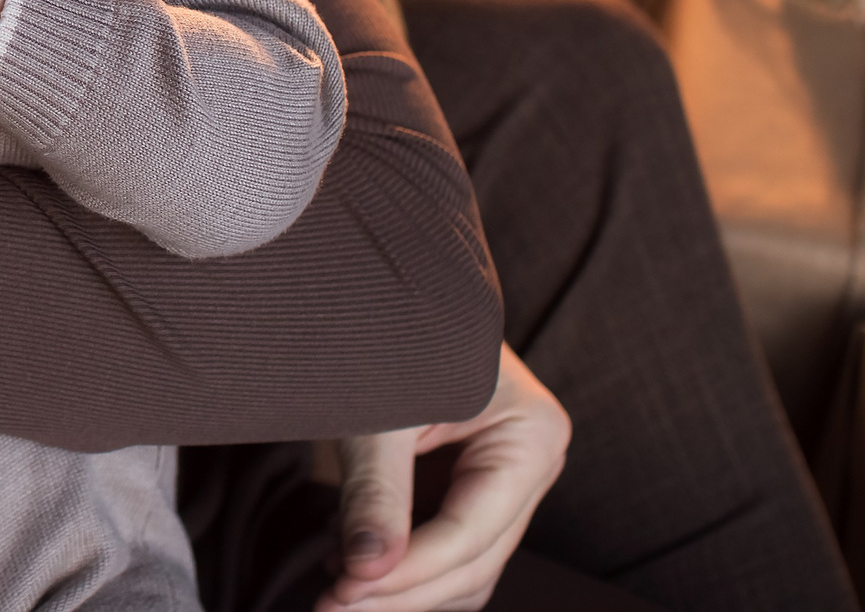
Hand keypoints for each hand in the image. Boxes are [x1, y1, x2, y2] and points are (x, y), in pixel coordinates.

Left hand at [319, 343, 570, 611]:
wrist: (386, 284)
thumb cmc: (389, 327)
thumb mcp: (378, 412)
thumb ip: (374, 494)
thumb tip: (364, 571)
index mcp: (532, 435)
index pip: (469, 533)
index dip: (407, 573)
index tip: (345, 591)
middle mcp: (533, 462)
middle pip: (473, 560)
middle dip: (403, 592)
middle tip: (331, 605)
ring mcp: (509, 477)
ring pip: (466, 567)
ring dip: (405, 591)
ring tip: (336, 593)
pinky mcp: (475, 484)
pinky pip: (449, 548)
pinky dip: (405, 568)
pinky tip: (352, 569)